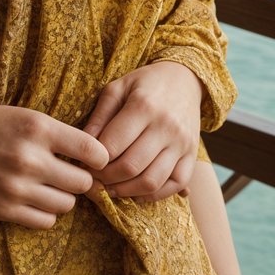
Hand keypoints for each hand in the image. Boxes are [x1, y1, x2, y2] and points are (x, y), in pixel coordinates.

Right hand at [0, 100, 110, 228]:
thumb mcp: (26, 116)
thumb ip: (61, 136)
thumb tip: (99, 162)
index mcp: (38, 128)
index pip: (93, 151)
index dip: (99, 158)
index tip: (93, 159)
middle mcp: (28, 158)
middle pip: (83, 183)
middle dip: (80, 179)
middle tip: (68, 173)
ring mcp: (15, 187)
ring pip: (66, 204)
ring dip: (63, 196)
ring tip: (48, 184)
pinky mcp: (3, 209)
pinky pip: (46, 221)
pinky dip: (46, 212)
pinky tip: (35, 197)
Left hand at [79, 61, 204, 204]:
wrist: (184, 79)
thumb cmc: (144, 84)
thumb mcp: (117, 88)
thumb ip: (99, 116)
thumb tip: (82, 145)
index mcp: (144, 107)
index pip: (112, 146)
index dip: (93, 160)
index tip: (83, 163)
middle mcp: (166, 127)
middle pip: (130, 167)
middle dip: (105, 178)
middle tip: (94, 178)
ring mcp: (182, 143)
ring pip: (151, 181)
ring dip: (125, 191)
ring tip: (110, 187)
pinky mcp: (192, 155)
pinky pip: (175, 185)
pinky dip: (153, 195)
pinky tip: (135, 190)